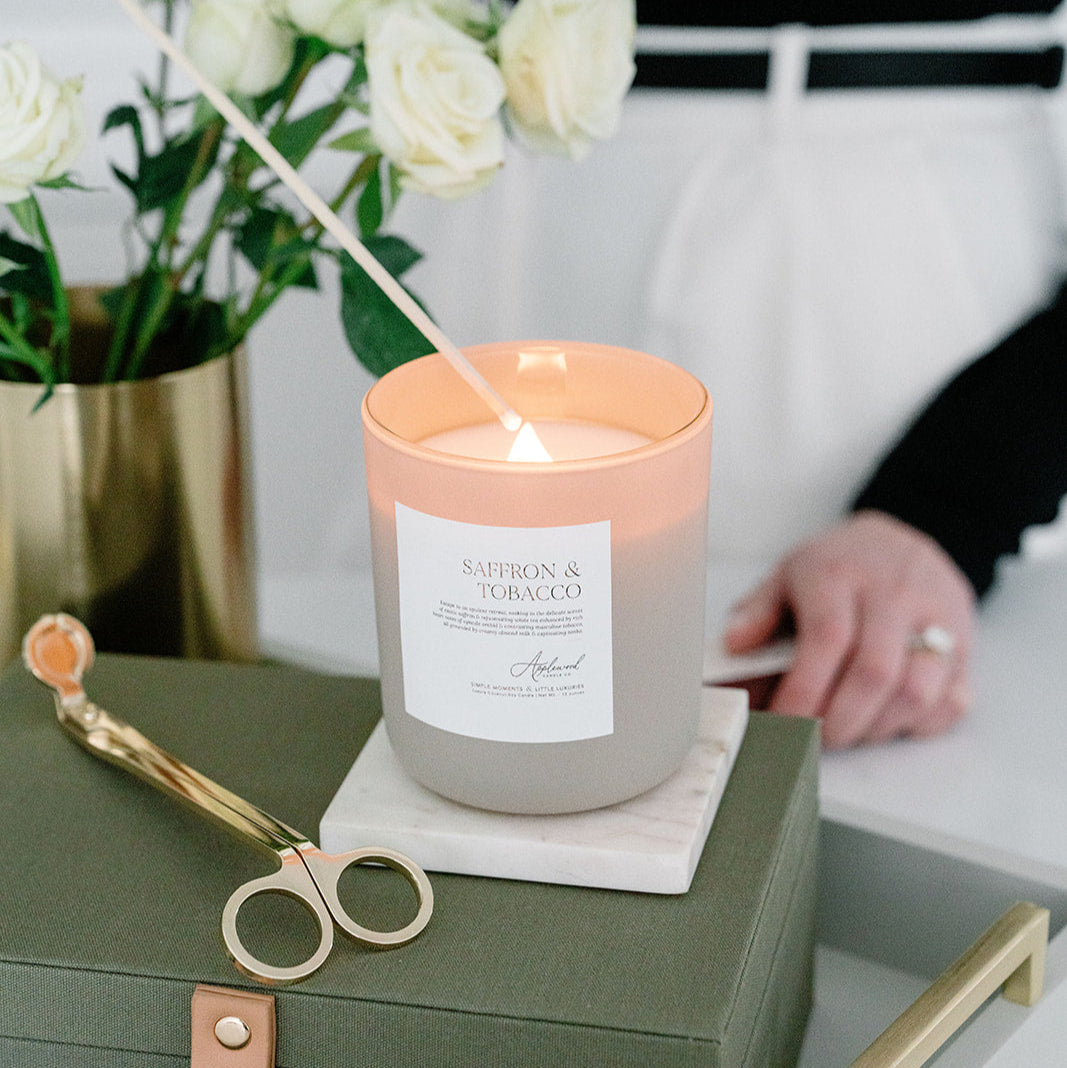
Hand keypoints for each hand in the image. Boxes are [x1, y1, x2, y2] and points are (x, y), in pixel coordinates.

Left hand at [724, 511, 976, 746]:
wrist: (899, 540)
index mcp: (838, 574)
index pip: (827, 639)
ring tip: (850, 731)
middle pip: (874, 672)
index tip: (784, 721)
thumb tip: (735, 646)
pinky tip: (889, 721)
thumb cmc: (836, 568)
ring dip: (878, 727)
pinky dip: (920, 725)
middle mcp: (891, 593)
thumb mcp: (786, 575)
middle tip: (815, 739)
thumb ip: (756, 612)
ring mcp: (935, 617)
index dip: (804, 690)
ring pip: (918, 690)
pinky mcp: (964, 642)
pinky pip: (953, 699)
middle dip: (840, 722)